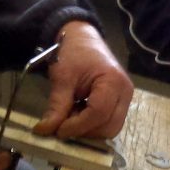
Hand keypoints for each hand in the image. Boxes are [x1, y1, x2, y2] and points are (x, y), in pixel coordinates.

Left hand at [32, 21, 132, 138]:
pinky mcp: (120, 103)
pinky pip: (109, 122)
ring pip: (110, 128)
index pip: (98, 113)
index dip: (77, 126)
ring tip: (70, 117)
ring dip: (88, 129)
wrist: (82, 38)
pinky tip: (78, 113)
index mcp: (113, 81)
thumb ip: (56, 105)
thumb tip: (44, 130)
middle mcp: (125, 93)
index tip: (58, 131)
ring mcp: (125, 98)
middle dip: (84, 131)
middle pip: (109, 127)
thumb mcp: (62, 78)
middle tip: (63, 124)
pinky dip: (92, 125)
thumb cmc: (74, 53)